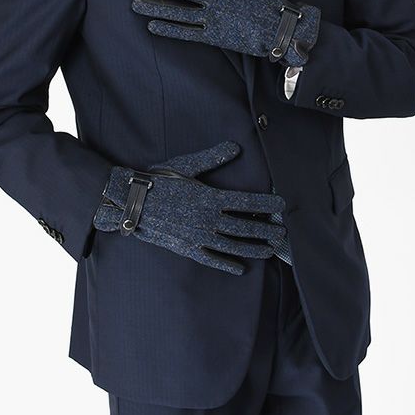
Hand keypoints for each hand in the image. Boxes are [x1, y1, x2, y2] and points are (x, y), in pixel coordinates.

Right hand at [92, 140, 286, 274]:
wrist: (130, 202)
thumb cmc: (158, 179)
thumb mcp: (186, 165)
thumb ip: (213, 158)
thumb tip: (235, 147)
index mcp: (209, 198)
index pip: (246, 203)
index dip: (266, 205)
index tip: (282, 206)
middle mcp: (207, 220)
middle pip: (244, 228)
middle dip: (266, 230)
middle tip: (283, 232)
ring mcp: (197, 237)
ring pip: (232, 246)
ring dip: (253, 249)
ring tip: (270, 250)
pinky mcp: (186, 248)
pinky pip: (211, 258)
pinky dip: (226, 264)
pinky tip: (240, 268)